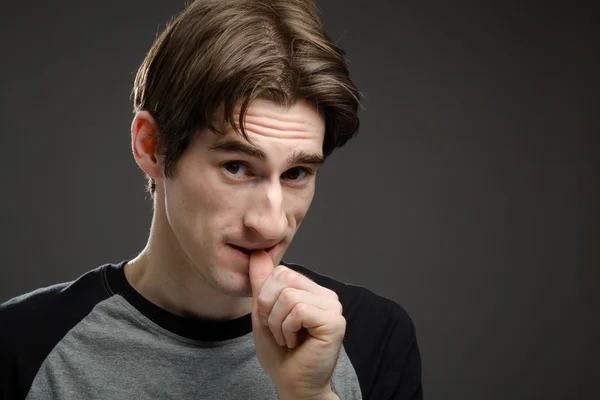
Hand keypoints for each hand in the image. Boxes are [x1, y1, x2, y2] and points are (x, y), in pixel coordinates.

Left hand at [248, 251, 344, 399]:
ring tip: (287, 338)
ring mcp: (333, 307)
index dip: (265, 297)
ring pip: (289, 296)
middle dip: (269, 308)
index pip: (280, 271)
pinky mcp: (335, 322)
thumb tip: (257, 252)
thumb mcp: (263, 312)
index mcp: (312, 290)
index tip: (271, 321)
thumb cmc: (280, 353)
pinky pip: (298, 311)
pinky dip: (287, 329)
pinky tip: (295, 342)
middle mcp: (327, 295)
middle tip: (278, 331)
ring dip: (277, 323)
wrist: (292, 383)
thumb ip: (261, 283)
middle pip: (283, 278)